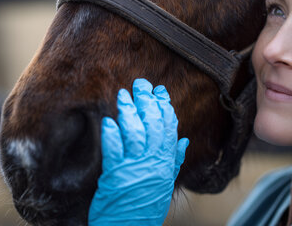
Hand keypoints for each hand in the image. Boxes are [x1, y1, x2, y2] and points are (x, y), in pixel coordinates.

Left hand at [88, 78, 188, 225]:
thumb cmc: (146, 208)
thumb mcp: (165, 184)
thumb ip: (174, 161)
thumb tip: (183, 142)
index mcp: (166, 163)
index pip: (169, 129)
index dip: (165, 107)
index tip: (160, 91)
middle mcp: (154, 163)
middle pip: (153, 125)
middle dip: (147, 102)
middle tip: (141, 85)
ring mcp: (136, 169)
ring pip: (135, 133)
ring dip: (129, 112)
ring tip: (123, 95)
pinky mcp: (116, 176)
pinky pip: (114, 151)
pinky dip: (111, 135)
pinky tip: (108, 122)